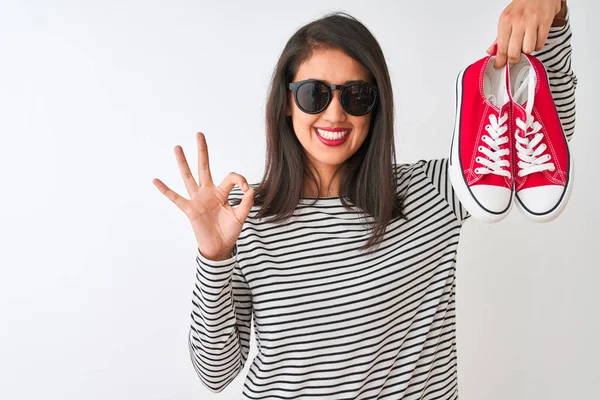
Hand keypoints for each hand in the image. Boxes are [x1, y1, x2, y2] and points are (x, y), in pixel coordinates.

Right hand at [153, 132, 254, 260]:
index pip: (231, 177)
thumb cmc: (229, 231)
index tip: (246, 190)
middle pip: (204, 167)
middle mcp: (208, 192)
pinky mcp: (190, 209)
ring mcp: (197, 199)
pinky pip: (176, 198)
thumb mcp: (241, 216)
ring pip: (189, 177)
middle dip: (202, 151)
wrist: (220, 247)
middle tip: (199, 134)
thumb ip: (246, 203)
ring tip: (178, 147)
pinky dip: (165, 190)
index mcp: (222, 192)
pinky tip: (156, 180)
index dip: (240, 180)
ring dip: (183, 162)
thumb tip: (250, 190)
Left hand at [486, 0, 562, 67]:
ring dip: (527, 51)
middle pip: (514, 52)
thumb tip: (491, 52)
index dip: (500, 60)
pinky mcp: (546, 21)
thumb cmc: (522, 6)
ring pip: (528, 49)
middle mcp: (518, 21)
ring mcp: (533, 21)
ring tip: (526, 44)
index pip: (501, 47)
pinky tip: (535, 39)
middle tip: (514, 58)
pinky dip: (537, 46)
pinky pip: (540, 43)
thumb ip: (499, 38)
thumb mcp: (506, 18)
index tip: (500, 65)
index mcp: (506, 21)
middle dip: (514, 59)